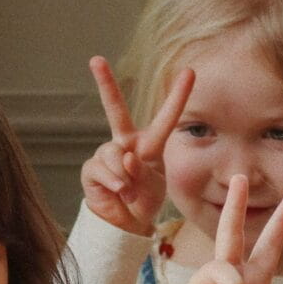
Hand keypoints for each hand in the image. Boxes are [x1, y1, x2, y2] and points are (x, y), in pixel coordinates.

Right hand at [80, 57, 194, 234]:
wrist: (125, 224)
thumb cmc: (144, 200)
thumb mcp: (154, 185)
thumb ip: (143, 170)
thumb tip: (125, 158)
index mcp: (148, 144)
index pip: (166, 117)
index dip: (178, 95)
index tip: (190, 72)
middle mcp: (125, 143)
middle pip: (115, 109)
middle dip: (105, 83)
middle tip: (96, 59)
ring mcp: (107, 155)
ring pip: (115, 155)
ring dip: (126, 176)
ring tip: (130, 192)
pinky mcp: (92, 169)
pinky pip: (103, 169)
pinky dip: (115, 183)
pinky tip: (120, 193)